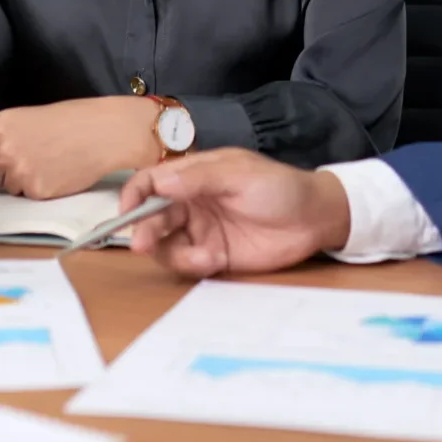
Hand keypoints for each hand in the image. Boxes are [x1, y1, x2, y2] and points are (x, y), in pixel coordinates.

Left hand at [0, 97, 159, 199]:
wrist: (103, 132)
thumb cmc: (72, 120)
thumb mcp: (30, 118)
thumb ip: (7, 137)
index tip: (3, 161)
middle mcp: (2, 150)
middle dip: (7, 174)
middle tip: (33, 163)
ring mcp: (18, 173)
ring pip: (11, 189)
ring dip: (25, 183)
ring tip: (50, 166)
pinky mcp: (36, 192)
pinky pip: (30, 197)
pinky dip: (43, 190)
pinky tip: (59, 174)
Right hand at [120, 149, 351, 277]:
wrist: (315, 219)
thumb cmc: (280, 187)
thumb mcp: (240, 175)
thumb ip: (199, 178)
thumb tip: (158, 183)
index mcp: (194, 175)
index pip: (151, 182)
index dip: (133, 196)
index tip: (126, 212)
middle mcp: (191, 203)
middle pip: (152, 217)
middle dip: (144, 231)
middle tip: (143, 244)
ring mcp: (201, 231)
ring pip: (165, 245)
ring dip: (170, 253)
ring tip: (198, 257)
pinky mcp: (213, 257)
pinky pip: (188, 264)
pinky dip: (192, 265)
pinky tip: (212, 261)